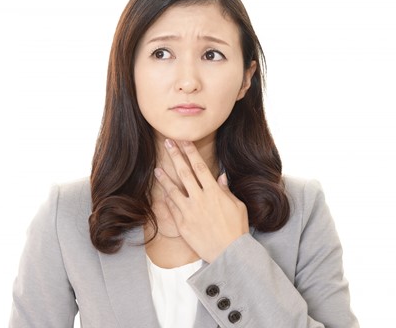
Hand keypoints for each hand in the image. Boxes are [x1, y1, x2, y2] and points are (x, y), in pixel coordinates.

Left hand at [154, 139, 249, 262]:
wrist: (228, 254)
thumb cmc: (236, 230)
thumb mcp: (238, 206)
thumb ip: (227, 190)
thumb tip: (221, 177)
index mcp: (214, 192)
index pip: (200, 167)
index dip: (191, 152)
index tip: (184, 141)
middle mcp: (200, 199)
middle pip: (184, 172)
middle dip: (175, 156)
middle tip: (168, 143)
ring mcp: (189, 211)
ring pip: (173, 190)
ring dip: (164, 178)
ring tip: (157, 169)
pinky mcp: (182, 224)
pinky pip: (172, 207)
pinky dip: (167, 198)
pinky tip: (163, 193)